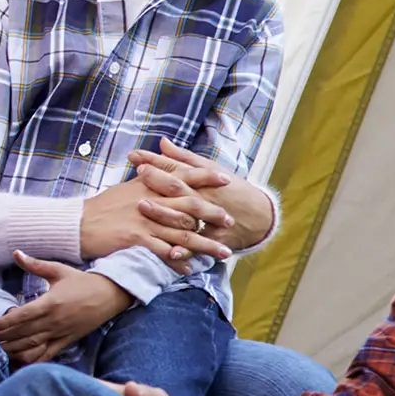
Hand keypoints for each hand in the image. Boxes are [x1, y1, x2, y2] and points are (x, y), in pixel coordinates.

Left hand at [0, 252, 132, 367]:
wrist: (110, 295)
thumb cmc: (82, 281)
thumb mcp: (58, 270)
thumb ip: (35, 264)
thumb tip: (16, 252)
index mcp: (50, 303)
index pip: (22, 316)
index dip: (5, 322)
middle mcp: (54, 321)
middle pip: (23, 333)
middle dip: (4, 337)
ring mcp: (60, 333)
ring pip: (33, 346)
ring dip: (14, 349)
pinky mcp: (67, 342)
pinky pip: (47, 355)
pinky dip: (32, 359)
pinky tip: (19, 360)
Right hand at [79, 170, 233, 265]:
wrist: (77, 224)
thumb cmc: (102, 207)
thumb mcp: (127, 187)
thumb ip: (148, 178)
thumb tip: (162, 169)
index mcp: (150, 186)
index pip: (184, 177)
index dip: (206, 178)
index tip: (226, 180)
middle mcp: (151, 202)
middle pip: (190, 207)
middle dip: (213, 215)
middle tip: (230, 222)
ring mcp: (146, 222)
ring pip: (183, 234)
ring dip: (206, 245)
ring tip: (223, 253)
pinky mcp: (137, 240)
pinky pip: (164, 253)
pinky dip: (179, 261)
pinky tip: (191, 268)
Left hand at [132, 139, 274, 252]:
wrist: (260, 216)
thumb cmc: (230, 190)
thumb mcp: (210, 170)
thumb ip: (182, 158)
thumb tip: (162, 142)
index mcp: (202, 180)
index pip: (176, 168)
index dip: (155, 162)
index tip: (134, 156)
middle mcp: (205, 197)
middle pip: (180, 187)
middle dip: (159, 180)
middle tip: (139, 173)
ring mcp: (210, 219)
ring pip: (186, 216)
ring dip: (165, 212)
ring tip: (143, 207)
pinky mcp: (215, 239)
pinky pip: (199, 246)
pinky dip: (185, 250)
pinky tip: (170, 253)